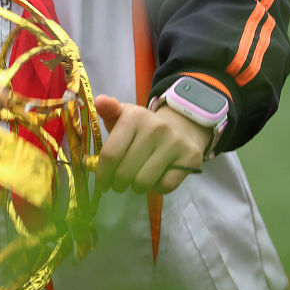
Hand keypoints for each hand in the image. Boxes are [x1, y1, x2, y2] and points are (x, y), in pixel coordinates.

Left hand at [94, 94, 208, 194]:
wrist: (180, 128)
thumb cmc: (143, 129)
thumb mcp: (123, 116)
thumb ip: (108, 111)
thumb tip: (99, 102)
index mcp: (135, 116)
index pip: (110, 154)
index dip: (102, 175)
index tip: (101, 184)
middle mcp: (156, 128)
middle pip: (125, 173)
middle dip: (117, 184)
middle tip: (118, 184)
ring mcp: (174, 143)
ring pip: (143, 182)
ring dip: (136, 187)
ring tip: (135, 180)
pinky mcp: (190, 157)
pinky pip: (164, 186)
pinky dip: (157, 187)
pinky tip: (156, 177)